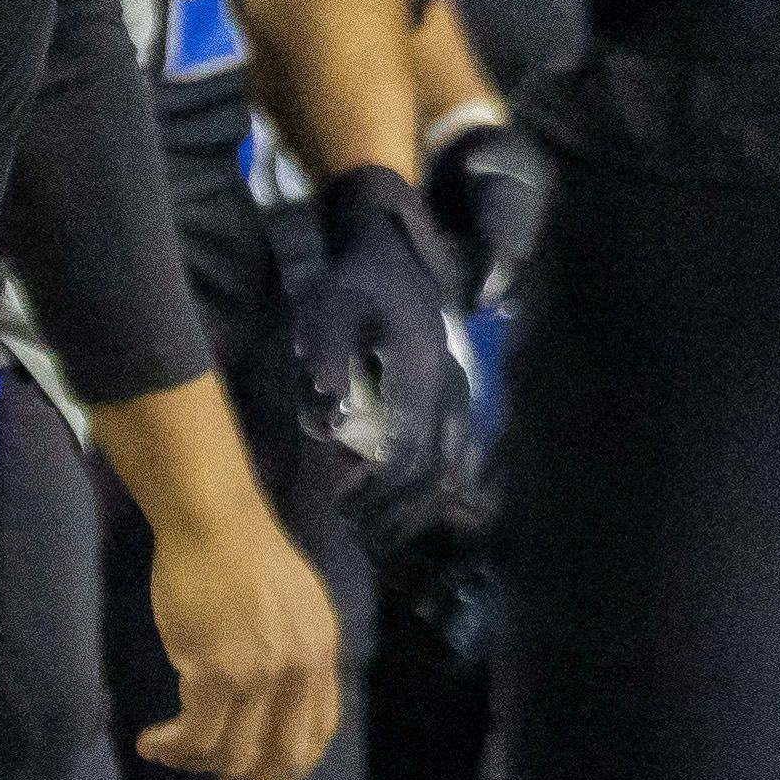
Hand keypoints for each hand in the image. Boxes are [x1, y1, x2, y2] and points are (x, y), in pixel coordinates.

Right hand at [135, 483, 342, 779]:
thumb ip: (294, 647)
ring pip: (232, 752)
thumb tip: (274, 691)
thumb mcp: (295, 602)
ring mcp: (257, 675)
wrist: (214, 521)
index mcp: (322, 651)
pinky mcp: (213, 673)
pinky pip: (194, 734)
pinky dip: (171, 748)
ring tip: (171, 758)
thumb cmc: (244, 550)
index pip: (320, 728)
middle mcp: (297, 671)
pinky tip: (151, 744)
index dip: (297, 765)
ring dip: (198, 765)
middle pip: (281, 753)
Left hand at [294, 164, 484, 547]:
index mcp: (422, 370)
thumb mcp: (331, 302)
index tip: (343, 504)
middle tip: (354, 529)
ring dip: (414, 501)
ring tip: (376, 528)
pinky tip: (405, 503)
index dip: (377, 486)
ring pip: (447, 462)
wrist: (393, 249)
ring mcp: (453, 390)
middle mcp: (446, 386)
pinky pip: (452, 450)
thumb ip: (327, 349)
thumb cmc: (356, 278)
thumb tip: (326, 400)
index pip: (407, 447)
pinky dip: (431, 481)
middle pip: (432, 467)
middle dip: (394, 506)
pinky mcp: (449, 393)